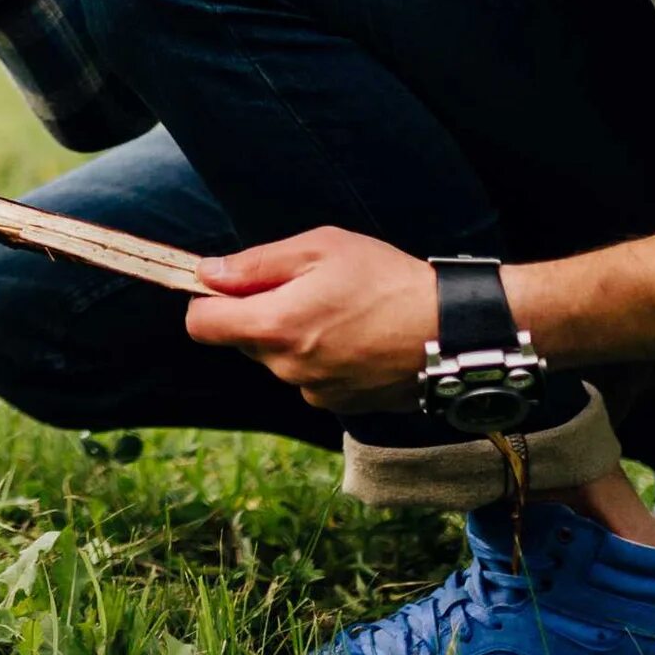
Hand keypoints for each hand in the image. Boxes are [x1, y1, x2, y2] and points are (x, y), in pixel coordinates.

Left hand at [185, 228, 437, 413]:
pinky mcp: (340, 405)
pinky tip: (355, 337)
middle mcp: (287, 369)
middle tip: (304, 288)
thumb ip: (256, 264)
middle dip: (258, 314)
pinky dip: (320, 358)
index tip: (231, 285)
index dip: (208, 301)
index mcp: (275, 327)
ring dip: (292, 337)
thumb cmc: (387, 281)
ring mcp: (314, 392)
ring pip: (278, 359)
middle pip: (241, 341)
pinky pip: (309, 378)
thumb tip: (207, 274)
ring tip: (338, 312)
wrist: (452, 330)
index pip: (202, 326)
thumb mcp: (321, 248)